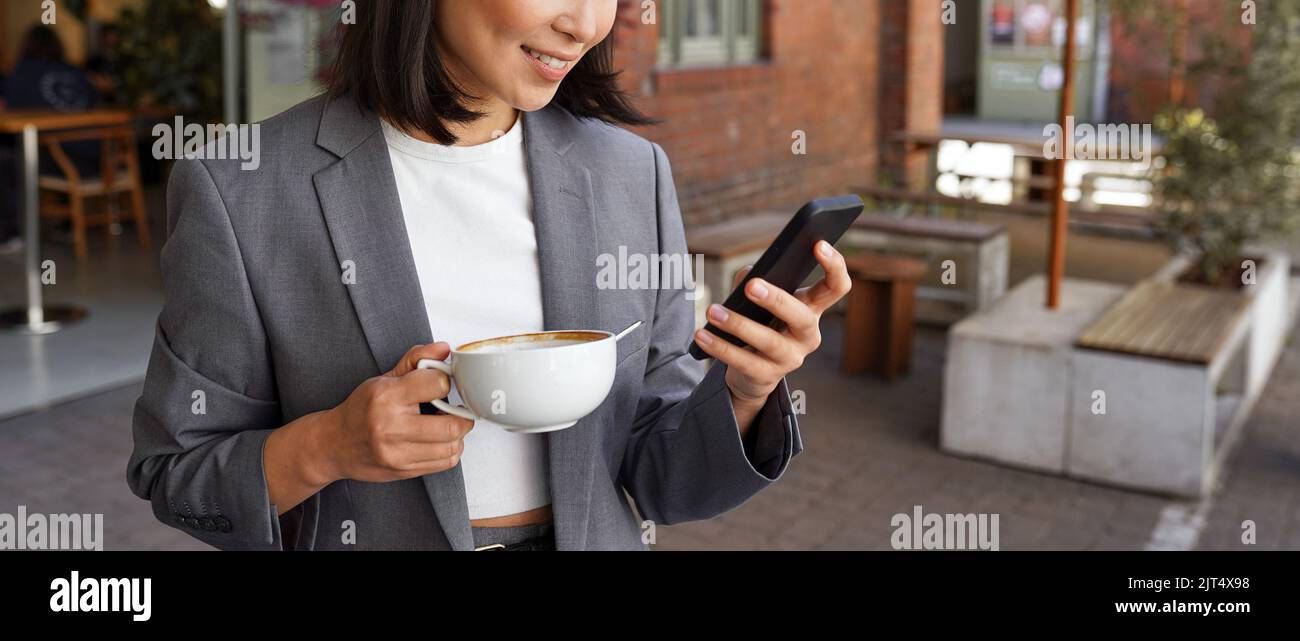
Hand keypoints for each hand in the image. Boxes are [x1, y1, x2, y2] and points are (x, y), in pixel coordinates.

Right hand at [318, 343, 474, 483]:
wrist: (333, 444)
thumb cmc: (360, 410)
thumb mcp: (384, 378)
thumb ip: (416, 359)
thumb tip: (443, 349)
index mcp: (387, 396)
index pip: (438, 384)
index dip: (445, 381)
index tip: (441, 384)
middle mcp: (391, 426)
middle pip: (451, 425)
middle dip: (461, 415)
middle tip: (455, 409)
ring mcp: (397, 453)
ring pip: (452, 446)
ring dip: (457, 434)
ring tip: (446, 425)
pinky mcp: (403, 470)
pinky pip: (445, 462)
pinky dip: (450, 450)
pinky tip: (439, 441)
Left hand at [693, 241, 851, 406]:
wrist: (752, 373)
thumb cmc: (760, 325)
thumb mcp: (759, 302)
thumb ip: (753, 281)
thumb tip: (748, 274)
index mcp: (811, 308)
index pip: (836, 287)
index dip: (834, 266)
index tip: (818, 244)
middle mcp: (808, 334)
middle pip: (800, 316)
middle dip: (776, 300)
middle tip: (751, 285)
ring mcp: (790, 358)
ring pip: (768, 341)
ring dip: (738, 325)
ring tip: (713, 311)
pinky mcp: (768, 375)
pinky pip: (743, 361)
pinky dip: (720, 347)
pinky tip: (702, 335)